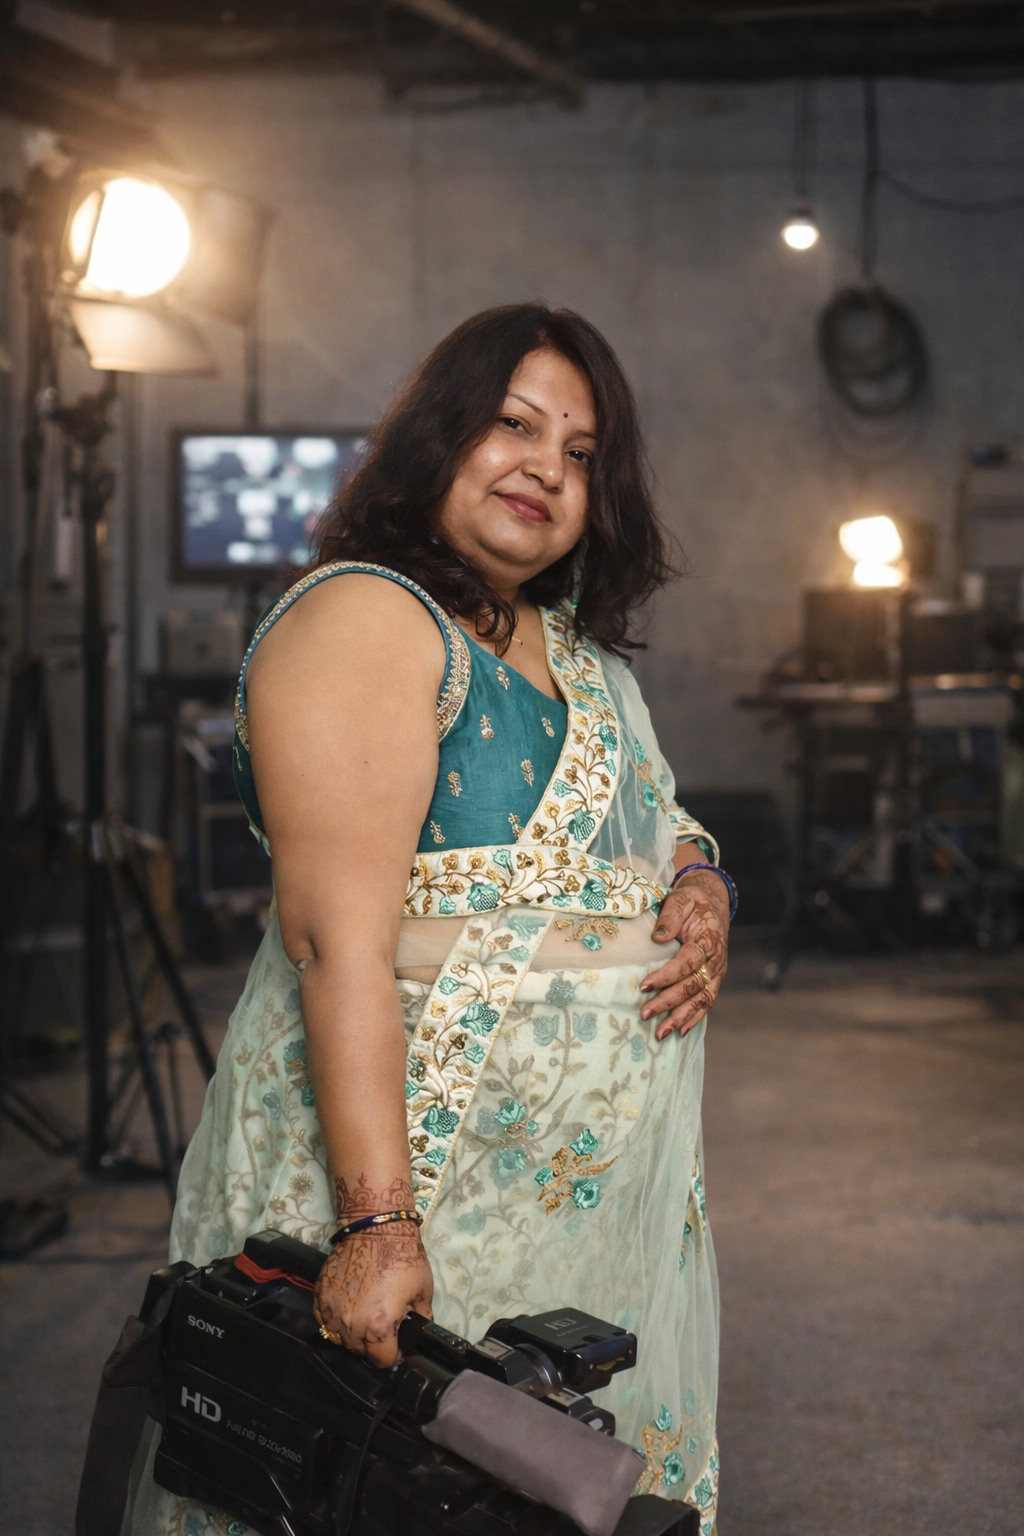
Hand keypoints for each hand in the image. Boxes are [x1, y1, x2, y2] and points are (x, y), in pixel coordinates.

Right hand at [314, 1226, 433, 1366]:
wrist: (376, 1227)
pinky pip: (324, 1321)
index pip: (382, 1361)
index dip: (394, 1356)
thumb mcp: (423, 1291)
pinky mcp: (320, 1295)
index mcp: (378, 1327)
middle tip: (383, 1327)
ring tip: (364, 1318)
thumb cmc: (403, 1256)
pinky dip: (334, 1320)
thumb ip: (421, 1320)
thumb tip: (419, 1336)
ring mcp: (332, 1310)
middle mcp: (351, 1325)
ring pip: (339, 1339)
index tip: (398, 1345)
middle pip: (359, 1352)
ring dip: (352, 1335)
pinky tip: (347, 1309)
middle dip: (373, 1345)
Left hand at [640, 870, 729, 1040]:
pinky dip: (694, 1018)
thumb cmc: (693, 901)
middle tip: (645, 1013)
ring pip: (702, 1000)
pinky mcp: (714, 979)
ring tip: (660, 1033)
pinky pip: (707, 1002)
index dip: (667, 976)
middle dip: (669, 1002)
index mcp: (708, 940)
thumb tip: (657, 937)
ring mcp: (717, 972)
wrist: (713, 902)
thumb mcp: (681, 898)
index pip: (688, 963)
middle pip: (693, 986)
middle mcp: (716, 960)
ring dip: (681, 1017)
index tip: (645, 985)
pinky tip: (679, 1031)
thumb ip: (671, 915)